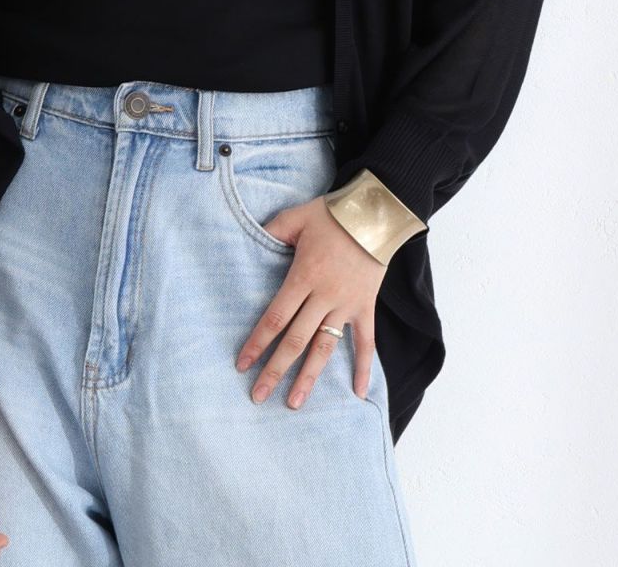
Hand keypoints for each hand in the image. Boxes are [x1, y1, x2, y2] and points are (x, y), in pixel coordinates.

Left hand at [234, 194, 386, 409]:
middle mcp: (324, 297)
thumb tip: (251, 240)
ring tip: (294, 403)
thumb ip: (272, 231)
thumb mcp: (296, 218)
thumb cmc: (332, 215)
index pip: (275, 318)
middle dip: (275, 370)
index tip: (242, 364)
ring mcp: (347, 306)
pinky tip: (358, 393)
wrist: (376, 214)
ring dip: (309, 378)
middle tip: (258, 395)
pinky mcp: (366, 307)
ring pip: (325, 349)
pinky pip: (365, 343)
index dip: (257, 342)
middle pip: (295, 341)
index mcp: (303, 277)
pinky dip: (363, 368)